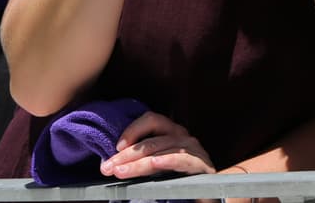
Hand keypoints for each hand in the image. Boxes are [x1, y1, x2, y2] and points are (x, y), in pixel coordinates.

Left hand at [100, 111, 215, 179]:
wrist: (206, 193)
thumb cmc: (179, 178)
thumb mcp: (157, 164)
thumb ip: (141, 160)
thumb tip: (112, 164)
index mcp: (171, 132)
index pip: (151, 120)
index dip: (132, 130)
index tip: (115, 148)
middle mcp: (182, 136)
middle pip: (151, 139)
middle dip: (126, 154)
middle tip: (107, 167)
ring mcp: (192, 148)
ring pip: (160, 150)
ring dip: (137, 162)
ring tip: (120, 171)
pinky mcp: (200, 163)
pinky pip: (180, 159)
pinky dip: (166, 160)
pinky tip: (153, 163)